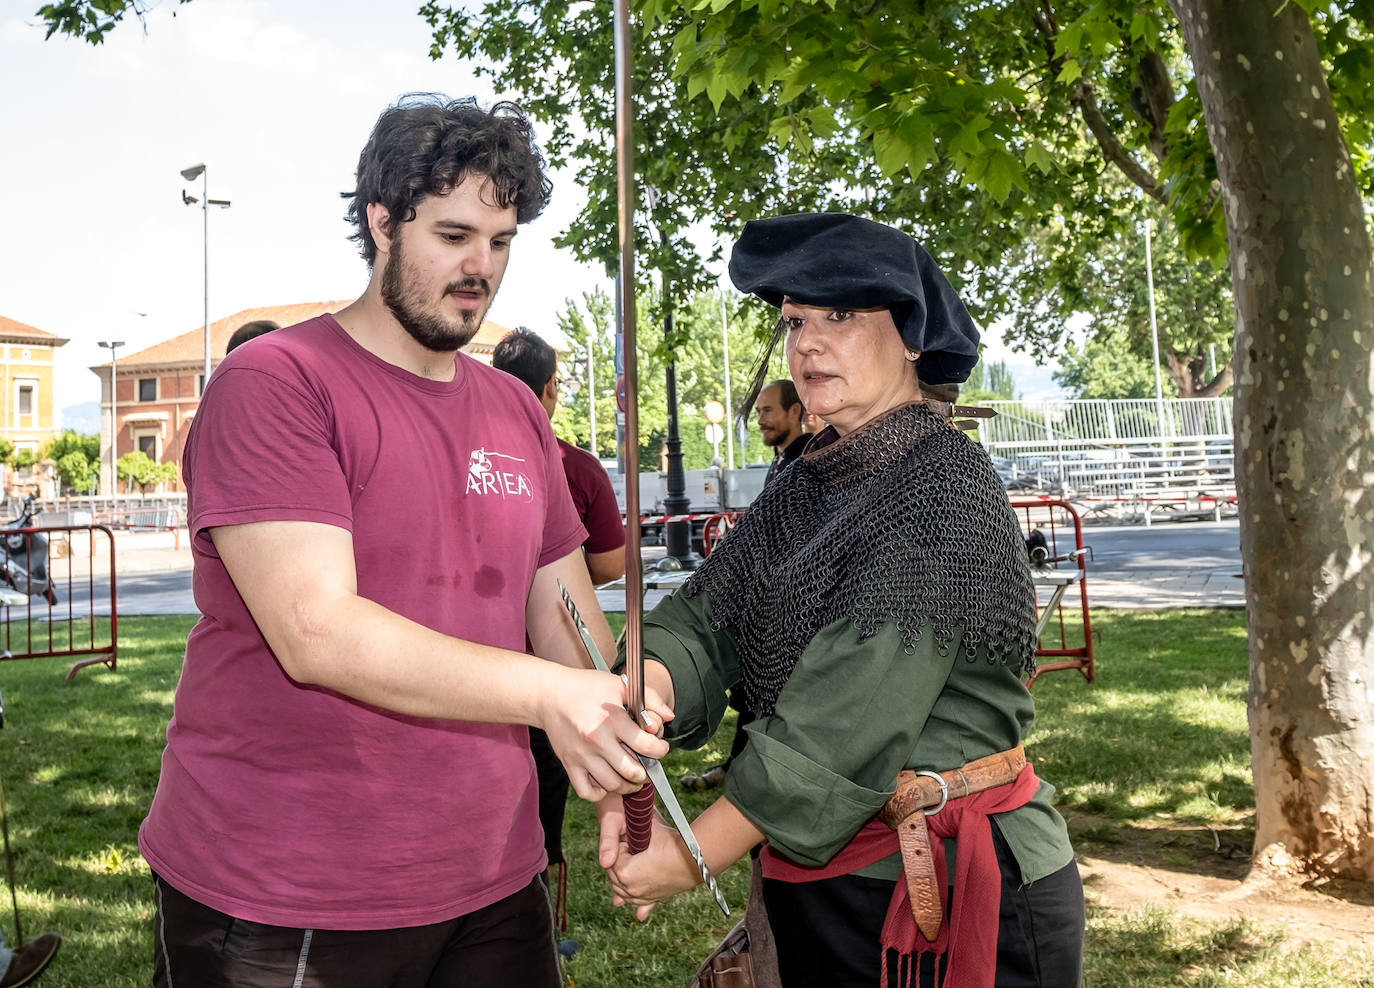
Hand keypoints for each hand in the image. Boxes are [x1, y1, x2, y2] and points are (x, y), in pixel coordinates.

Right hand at [538, 667, 669, 799]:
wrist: (550, 694)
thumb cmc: (586, 688)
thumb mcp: (621, 684)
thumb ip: (650, 698)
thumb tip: (670, 717)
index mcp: (612, 719)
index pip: (646, 745)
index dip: (660, 750)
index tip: (659, 748)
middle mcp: (597, 740)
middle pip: (632, 771)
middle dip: (646, 772)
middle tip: (646, 766)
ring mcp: (582, 755)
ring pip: (612, 785)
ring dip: (628, 785)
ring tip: (632, 778)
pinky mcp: (569, 765)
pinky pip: (587, 792)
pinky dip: (601, 792)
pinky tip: (608, 781)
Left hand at [605, 815, 701, 921]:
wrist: (693, 858)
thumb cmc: (671, 843)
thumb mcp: (647, 830)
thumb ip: (630, 828)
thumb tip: (620, 824)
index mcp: (624, 871)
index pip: (613, 855)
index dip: (623, 844)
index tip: (634, 837)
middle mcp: (629, 888)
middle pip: (614, 873)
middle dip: (620, 860)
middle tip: (635, 846)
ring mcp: (640, 897)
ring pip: (621, 889)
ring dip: (621, 879)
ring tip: (631, 864)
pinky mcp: (652, 900)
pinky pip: (637, 903)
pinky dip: (634, 902)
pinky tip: (633, 910)